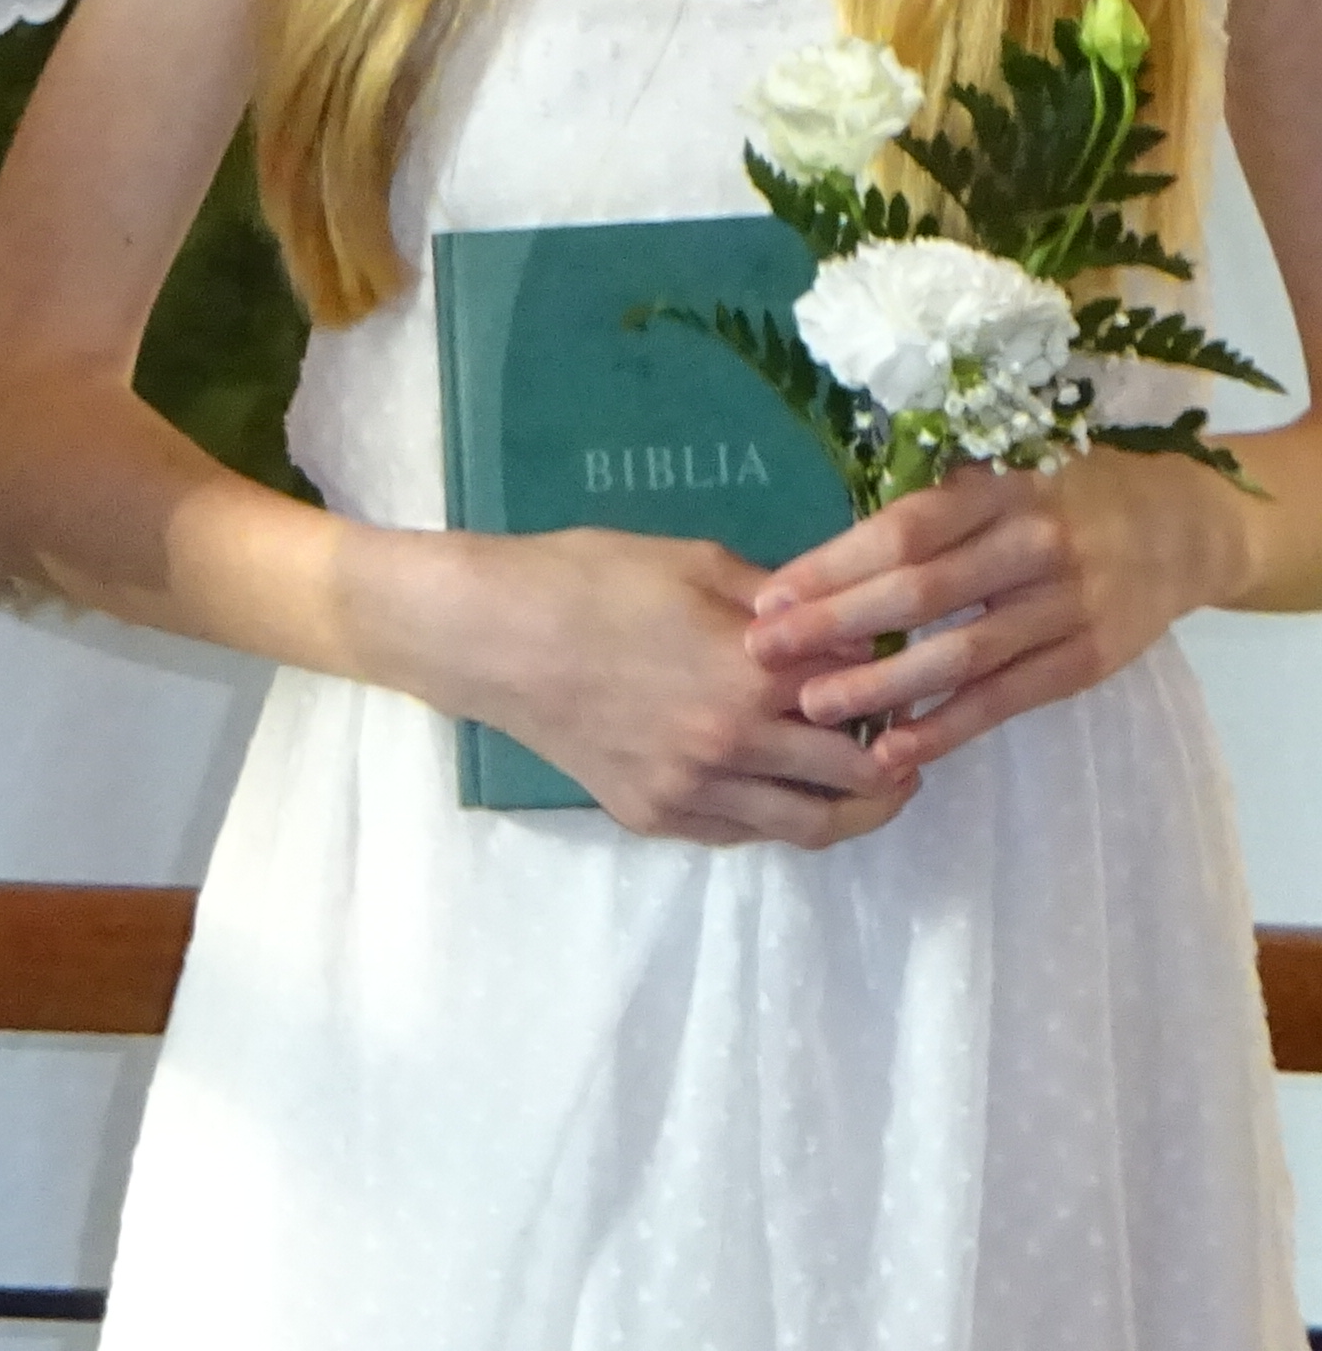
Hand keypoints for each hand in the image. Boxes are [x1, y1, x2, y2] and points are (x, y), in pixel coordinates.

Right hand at [437, 524, 915, 846]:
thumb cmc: (586, 579)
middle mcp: (738, 746)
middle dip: (897, 758)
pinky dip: (780, 815)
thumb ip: (779, 599)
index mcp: (755, 675)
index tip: (909, 675)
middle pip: (862, 777)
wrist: (487, 635)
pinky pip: (745, 834)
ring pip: (813, 825)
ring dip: (856, 806)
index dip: (900, 686)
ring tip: (868, 780)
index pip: (872, 698)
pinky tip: (782, 785)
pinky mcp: (656, 815)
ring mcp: (695, 791)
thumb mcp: (691, 562)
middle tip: (906, 738)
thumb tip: (843, 625)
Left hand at [745, 454, 1248, 777]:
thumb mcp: (995, 477)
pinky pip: (1007, 699)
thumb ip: (926, 513)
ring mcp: (1067, 606)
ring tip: (815, 708)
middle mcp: (1033, 545)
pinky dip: (949, 726)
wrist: (1177, 526)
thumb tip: (819, 565)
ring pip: (961, 655)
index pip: (901, 531)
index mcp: (996, 490)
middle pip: (921, 592)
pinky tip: (896, 748)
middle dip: (835, 626)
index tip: (768, 599)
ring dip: (882, 685)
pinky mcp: (1087, 660)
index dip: (831, 567)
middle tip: (764, 654)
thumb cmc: (1054, 497)